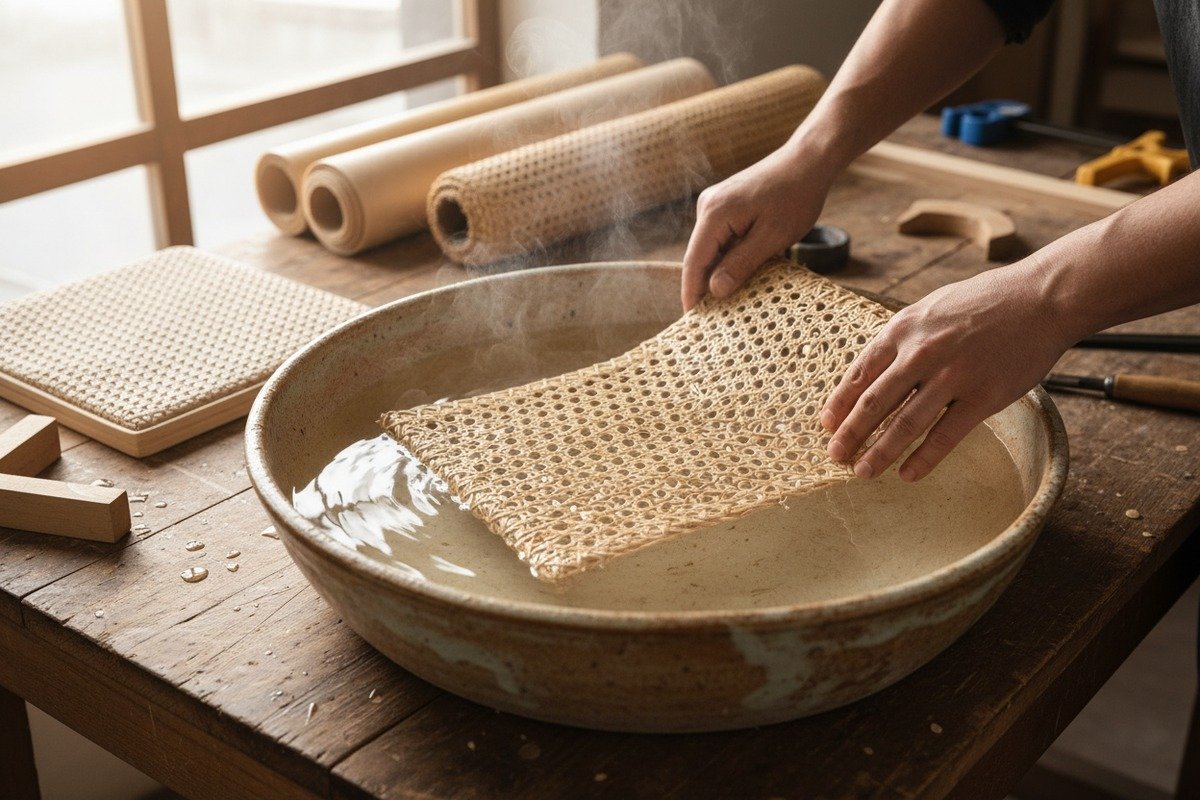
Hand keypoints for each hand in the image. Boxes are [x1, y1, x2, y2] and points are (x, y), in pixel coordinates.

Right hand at [681, 146, 834, 309]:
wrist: (809, 160)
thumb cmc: (795, 196)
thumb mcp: (772, 237)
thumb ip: (741, 264)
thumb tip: (715, 291)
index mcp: (714, 214)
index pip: (694, 261)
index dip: (691, 293)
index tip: (692, 320)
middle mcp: (708, 207)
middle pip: (699, 256)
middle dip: (704, 286)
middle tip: (712, 320)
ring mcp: (716, 204)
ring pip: (712, 249)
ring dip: (719, 273)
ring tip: (727, 303)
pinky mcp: (727, 205)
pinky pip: (722, 239)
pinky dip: (728, 258)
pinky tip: (739, 276)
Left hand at [820, 263, 1075, 480]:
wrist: (1041, 298)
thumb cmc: (985, 301)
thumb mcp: (931, 308)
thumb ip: (903, 338)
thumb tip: (874, 371)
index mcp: (904, 329)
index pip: (860, 372)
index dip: (839, 403)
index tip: (826, 425)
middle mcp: (922, 353)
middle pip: (874, 403)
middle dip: (850, 434)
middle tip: (835, 456)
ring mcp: (952, 376)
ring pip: (905, 424)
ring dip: (880, 452)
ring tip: (863, 473)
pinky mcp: (983, 397)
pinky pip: (945, 436)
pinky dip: (923, 459)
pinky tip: (907, 475)